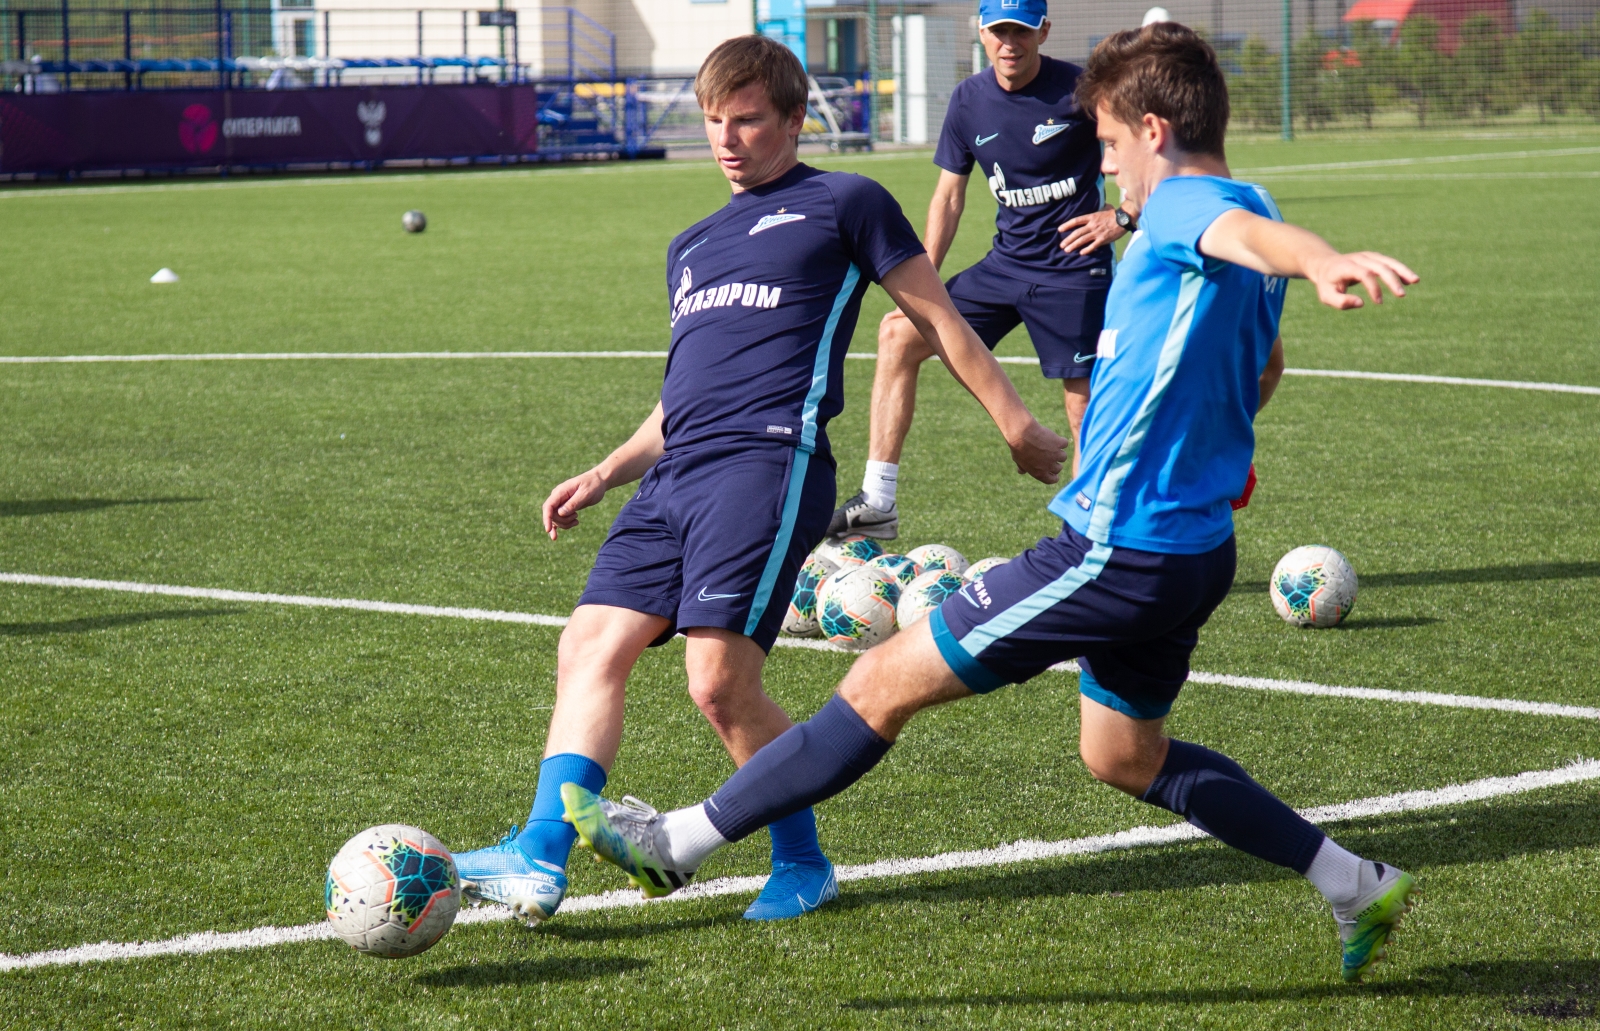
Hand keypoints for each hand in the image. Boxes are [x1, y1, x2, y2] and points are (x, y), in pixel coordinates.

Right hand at [542, 469, 610, 539]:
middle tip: (576, 517)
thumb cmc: (593, 485)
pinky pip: (559, 519)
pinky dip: (563, 525)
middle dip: (562, 521)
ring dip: (565, 523)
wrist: (598, 481)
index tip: (548, 530)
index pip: (548, 505)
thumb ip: (573, 503)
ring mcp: (560, 502)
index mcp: (561, 491)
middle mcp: (558, 497)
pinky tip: (571, 526)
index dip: (547, 518)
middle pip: (552, 514)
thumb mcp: (586, 493)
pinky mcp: (565, 507)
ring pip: (556, 518)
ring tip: (577, 520)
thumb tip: (560, 513)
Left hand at [1007, 418, 1070, 483]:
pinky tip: (1052, 438)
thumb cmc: (1018, 447)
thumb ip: (1023, 467)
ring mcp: (1056, 455)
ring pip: (1063, 456)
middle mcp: (1050, 466)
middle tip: (1049, 455)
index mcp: (1040, 473)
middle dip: (1055, 463)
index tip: (1054, 474)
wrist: (1022, 434)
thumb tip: (1021, 472)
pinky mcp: (1059, 443)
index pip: (1052, 480)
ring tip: (1049, 446)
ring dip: (1058, 452)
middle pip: (1059, 468)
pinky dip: (1060, 440)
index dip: (1054, 477)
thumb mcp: (1018, 460)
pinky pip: (1064, 444)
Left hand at [1058, 209, 1125, 254]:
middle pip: (1077, 233)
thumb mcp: (1103, 209)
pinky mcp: (1103, 239)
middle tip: (1061, 245)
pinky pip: (1093, 246)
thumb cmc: (1114, 213)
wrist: (1124, 218)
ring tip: (1067, 250)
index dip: (1067, 225)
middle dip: (1068, 239)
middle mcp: (1092, 225)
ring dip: (1074, 245)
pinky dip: (1087, 249)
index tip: (1059, 229)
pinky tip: (1081, 253)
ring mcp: (1097, 233)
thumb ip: (1097, 210)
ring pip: (1082, 240)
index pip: (1076, 221)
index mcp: (1091, 217)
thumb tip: (1096, 206)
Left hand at [1303, 250, 1418, 309]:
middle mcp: (1359, 258)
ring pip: (1388, 262)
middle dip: (1392, 280)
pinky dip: (1400, 270)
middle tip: (1401, 295)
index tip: (1378, 302)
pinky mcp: (1374, 258)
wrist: (1326, 265)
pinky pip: (1390, 263)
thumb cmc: (1327, 283)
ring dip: (1402, 271)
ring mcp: (1368, 256)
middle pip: (1379, 266)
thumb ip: (1341, 302)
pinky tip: (1411, 280)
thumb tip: (1361, 303)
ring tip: (1416, 281)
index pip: (1364, 274)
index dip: (1373, 287)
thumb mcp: (1327, 296)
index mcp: (1346, 266)